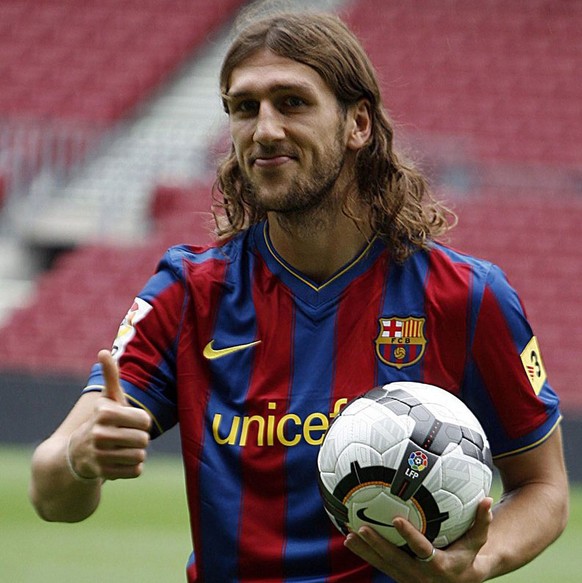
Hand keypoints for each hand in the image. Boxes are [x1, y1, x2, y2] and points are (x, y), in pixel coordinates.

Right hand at [67, 350, 151, 480]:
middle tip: (126, 437)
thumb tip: (104, 351)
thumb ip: (111, 376)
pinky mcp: (103, 473)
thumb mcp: (108, 399)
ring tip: (122, 449)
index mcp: (104, 413)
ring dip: (136, 453)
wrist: (77, 453)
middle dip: (140, 438)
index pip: (144, 420)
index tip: (130, 421)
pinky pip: (136, 471)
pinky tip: (119, 462)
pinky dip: (132, 468)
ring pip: (140, 456)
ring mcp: (99, 455)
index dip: (142, 421)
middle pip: (143, 439)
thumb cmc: (102, 421)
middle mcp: (98, 434)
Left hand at [344, 497, 492, 582]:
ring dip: (365, 551)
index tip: (396, 519)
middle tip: (361, 528)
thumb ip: (480, 521)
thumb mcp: (476, 540)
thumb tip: (487, 499)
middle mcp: (423, 576)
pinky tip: (349, 540)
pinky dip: (365, 554)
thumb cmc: (467, 552)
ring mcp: (409, 579)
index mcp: (441, 566)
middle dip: (378, 545)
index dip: (410, 536)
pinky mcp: (400, 577)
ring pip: (383, 565)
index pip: (423, 550)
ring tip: (348, 536)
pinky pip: (380, 565)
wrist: (461, 581)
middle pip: (396, 560)